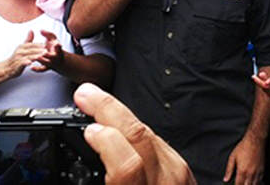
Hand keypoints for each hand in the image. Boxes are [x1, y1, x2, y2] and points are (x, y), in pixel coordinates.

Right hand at [6, 30, 46, 78]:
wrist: (7, 68)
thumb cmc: (16, 58)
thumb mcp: (22, 47)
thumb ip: (28, 40)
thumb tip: (31, 30)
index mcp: (22, 46)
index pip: (32, 44)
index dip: (39, 44)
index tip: (48, 44)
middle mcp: (20, 51)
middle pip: (31, 50)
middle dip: (39, 50)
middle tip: (47, 50)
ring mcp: (18, 58)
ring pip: (28, 56)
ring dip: (35, 56)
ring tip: (41, 56)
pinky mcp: (17, 65)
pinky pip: (22, 63)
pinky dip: (26, 62)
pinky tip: (31, 63)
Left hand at [32, 30, 64, 72]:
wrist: (59, 60)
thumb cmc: (55, 48)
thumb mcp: (54, 39)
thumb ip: (48, 34)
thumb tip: (41, 30)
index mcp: (58, 50)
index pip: (59, 47)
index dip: (58, 46)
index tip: (57, 44)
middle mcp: (55, 57)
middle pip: (52, 56)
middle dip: (48, 54)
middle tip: (44, 52)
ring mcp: (51, 63)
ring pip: (46, 62)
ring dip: (41, 60)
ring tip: (36, 57)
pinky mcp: (47, 67)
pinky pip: (42, 69)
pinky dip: (36, 69)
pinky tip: (31, 67)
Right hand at [73, 83, 195, 184]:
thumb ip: (115, 174)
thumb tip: (89, 148)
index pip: (129, 166)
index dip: (107, 143)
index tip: (89, 130)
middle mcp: (165, 184)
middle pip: (141, 137)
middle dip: (110, 109)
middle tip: (85, 94)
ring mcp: (179, 178)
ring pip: (150, 134)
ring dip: (121, 114)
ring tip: (96, 102)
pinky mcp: (184, 172)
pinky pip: (157, 142)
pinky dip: (135, 130)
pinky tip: (120, 124)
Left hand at [223, 136, 263, 184]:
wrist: (255, 141)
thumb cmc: (243, 147)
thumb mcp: (233, 157)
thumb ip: (229, 169)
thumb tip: (225, 179)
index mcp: (242, 171)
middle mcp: (250, 173)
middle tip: (241, 184)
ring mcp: (257, 172)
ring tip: (247, 183)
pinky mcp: (262, 170)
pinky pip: (260, 181)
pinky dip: (257, 183)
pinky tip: (254, 182)